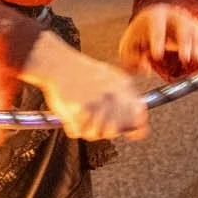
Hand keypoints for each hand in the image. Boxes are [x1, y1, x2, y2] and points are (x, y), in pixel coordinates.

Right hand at [23, 33, 148, 142]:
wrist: (58, 63)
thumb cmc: (81, 72)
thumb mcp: (111, 78)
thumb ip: (126, 98)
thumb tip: (140, 121)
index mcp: (124, 86)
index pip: (139, 120)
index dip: (133, 128)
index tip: (129, 132)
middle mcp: (113, 95)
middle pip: (115, 131)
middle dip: (104, 130)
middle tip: (94, 121)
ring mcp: (98, 102)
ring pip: (96, 134)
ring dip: (86, 128)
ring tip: (81, 116)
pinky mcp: (81, 107)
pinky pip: (78, 130)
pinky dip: (72, 125)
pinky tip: (71, 112)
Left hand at [118, 4, 197, 75]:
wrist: (151, 22)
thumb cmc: (138, 37)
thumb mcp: (127, 48)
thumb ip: (131, 60)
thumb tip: (146, 68)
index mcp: (153, 15)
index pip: (156, 25)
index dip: (157, 40)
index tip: (157, 55)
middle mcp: (172, 15)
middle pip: (182, 23)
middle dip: (185, 41)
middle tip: (185, 58)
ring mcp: (185, 19)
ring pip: (195, 27)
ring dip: (197, 43)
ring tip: (195, 57)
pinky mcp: (196, 26)